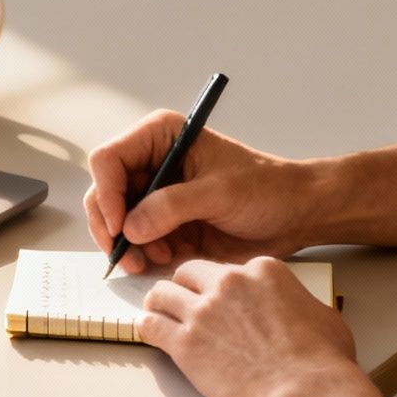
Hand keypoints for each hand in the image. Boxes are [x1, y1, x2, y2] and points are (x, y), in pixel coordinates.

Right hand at [84, 109, 319, 273]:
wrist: (293, 214)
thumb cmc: (267, 188)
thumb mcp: (221, 192)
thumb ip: (173, 206)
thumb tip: (131, 227)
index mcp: (161, 137)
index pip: (109, 160)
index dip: (108, 194)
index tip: (121, 227)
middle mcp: (151, 162)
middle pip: (103, 192)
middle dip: (111, 226)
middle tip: (126, 255)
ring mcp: (155, 194)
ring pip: (115, 221)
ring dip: (127, 245)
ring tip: (154, 260)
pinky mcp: (163, 222)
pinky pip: (135, 241)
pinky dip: (142, 255)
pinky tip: (166, 259)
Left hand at [139, 257, 358, 396]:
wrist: (306, 392)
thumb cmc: (321, 360)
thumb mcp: (321, 314)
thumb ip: (298, 303)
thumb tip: (297, 312)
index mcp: (261, 270)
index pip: (225, 268)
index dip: (218, 285)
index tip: (216, 298)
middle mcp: (228, 283)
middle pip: (187, 273)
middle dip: (184, 288)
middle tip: (182, 303)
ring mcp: (203, 311)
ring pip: (161, 293)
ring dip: (159, 304)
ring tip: (159, 315)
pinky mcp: (186, 343)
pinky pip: (150, 325)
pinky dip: (148, 327)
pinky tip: (151, 333)